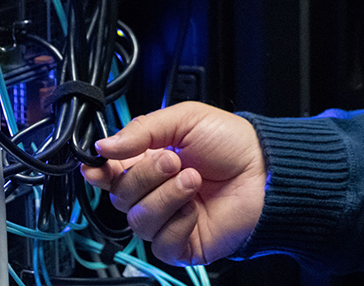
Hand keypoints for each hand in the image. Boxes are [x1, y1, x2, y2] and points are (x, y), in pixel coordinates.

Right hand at [81, 101, 266, 265]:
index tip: (98, 167)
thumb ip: (143, 130)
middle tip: (173, 161)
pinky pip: (160, 242)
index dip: (100, 172)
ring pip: (138, 220)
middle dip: (146, 176)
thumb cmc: (232, 144)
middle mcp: (155, 191)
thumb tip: (104, 146)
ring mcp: (167, 219)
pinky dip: (178, 222)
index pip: (111, 173)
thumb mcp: (186, 119)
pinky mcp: (181, 244)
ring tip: (192, 180)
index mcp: (150, 161)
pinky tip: (196, 208)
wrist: (265, 171)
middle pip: (121, 196)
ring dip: (166, 196)